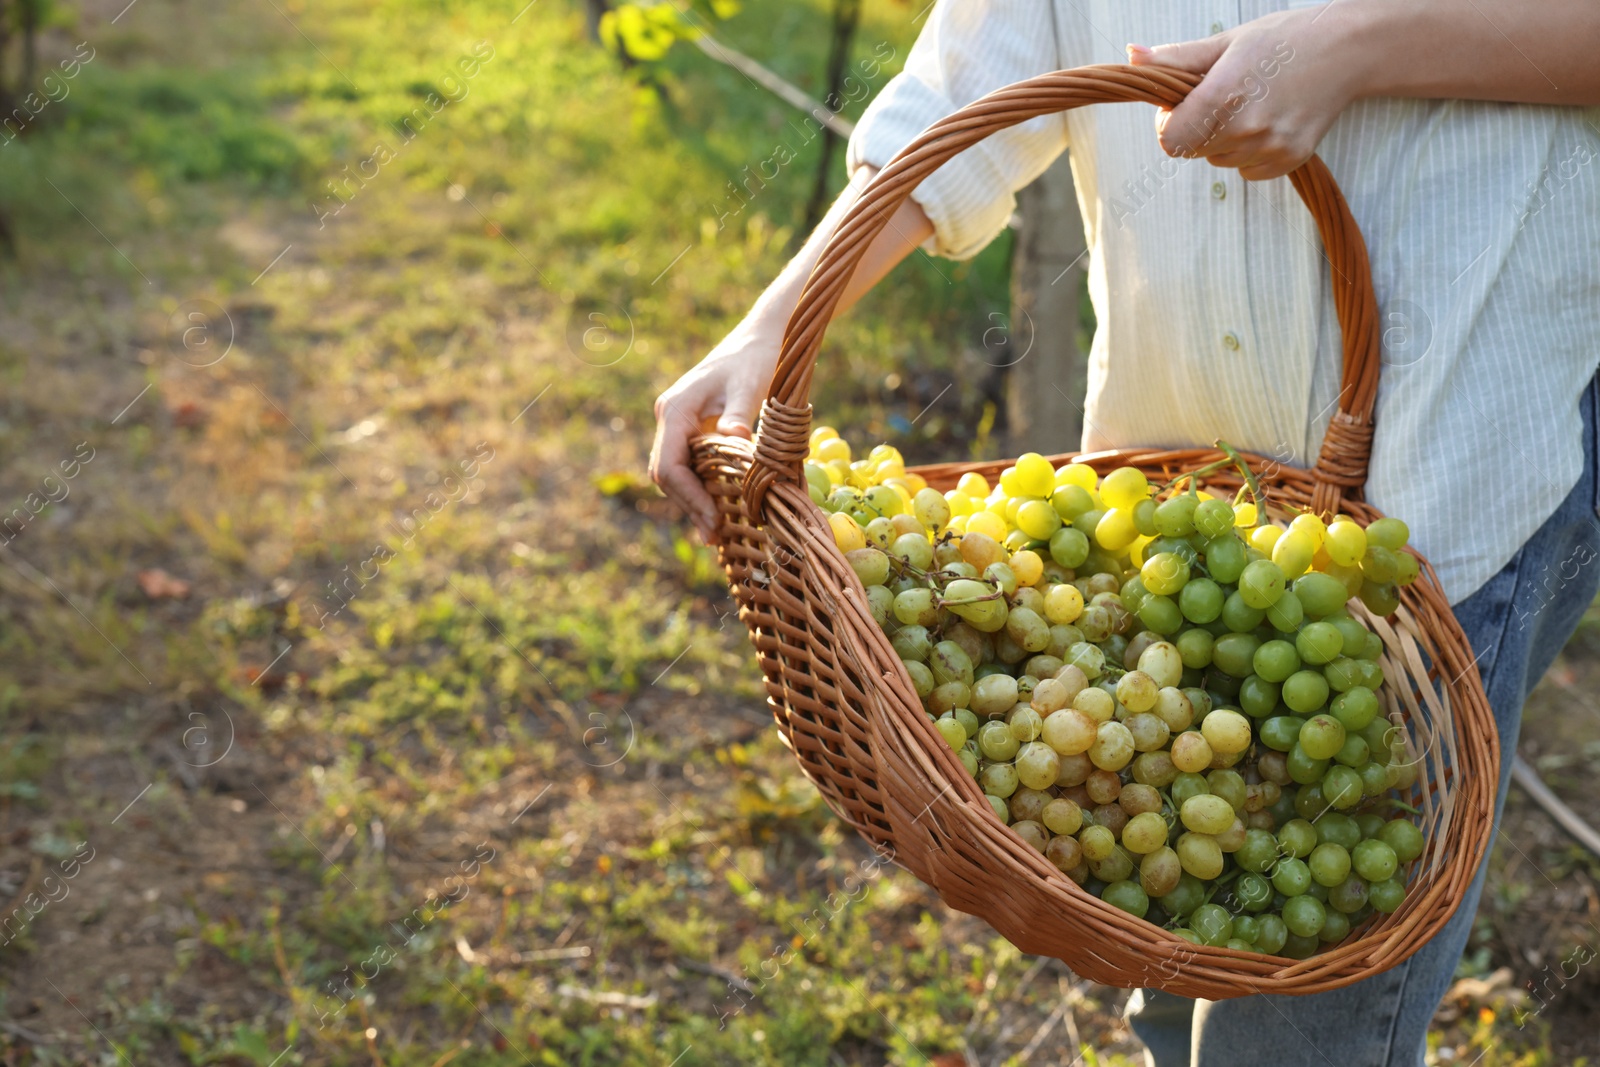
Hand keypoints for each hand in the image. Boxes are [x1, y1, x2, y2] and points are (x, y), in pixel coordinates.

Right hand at [649, 322, 779, 542]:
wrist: (761, 335)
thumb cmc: (757, 356)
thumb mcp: (752, 384)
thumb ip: (741, 413)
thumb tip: (735, 440)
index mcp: (676, 408)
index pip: (668, 465)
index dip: (689, 498)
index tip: (713, 521)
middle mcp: (670, 418)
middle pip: (667, 475)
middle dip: (689, 506)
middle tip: (716, 537)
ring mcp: (679, 424)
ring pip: (676, 473)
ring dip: (694, 501)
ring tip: (719, 531)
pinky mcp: (693, 429)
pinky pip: (690, 465)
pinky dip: (703, 488)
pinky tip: (721, 507)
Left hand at [1128, 7, 1362, 179]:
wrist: (1346, 50)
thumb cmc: (1281, 41)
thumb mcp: (1225, 43)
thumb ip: (1175, 60)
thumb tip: (1132, 59)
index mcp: (1223, 97)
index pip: (1169, 140)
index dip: (1169, 122)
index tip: (1184, 102)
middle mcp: (1246, 129)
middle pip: (1192, 150)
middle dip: (1197, 127)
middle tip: (1225, 95)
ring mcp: (1269, 148)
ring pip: (1218, 160)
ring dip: (1224, 139)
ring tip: (1253, 103)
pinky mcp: (1288, 161)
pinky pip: (1246, 171)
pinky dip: (1249, 152)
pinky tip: (1270, 120)